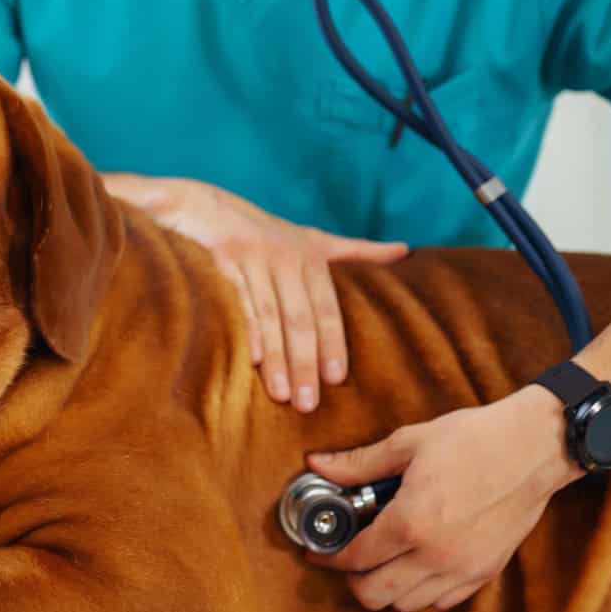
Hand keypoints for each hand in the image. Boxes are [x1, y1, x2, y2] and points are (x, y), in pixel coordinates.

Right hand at [103, 173, 407, 411]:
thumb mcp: (313, 239)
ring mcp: (252, 260)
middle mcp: (284, 258)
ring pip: (269, 317)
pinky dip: (246, 332)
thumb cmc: (266, 233)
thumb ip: (356, 251)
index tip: (335, 379)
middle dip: (305, 362)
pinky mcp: (221, 262)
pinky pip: (237, 304)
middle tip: (308, 403)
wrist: (206, 207)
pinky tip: (251, 362)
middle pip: (299, 318)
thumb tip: (405, 251)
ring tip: (282, 395)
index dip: (332, 343)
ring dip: (276, 358)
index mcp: (309, 257)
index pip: (325, 308)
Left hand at [303, 386, 583, 611]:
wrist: (535, 447)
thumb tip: (317, 464)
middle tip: (347, 558)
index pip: (355, 559)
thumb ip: (359, 463)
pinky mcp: (486, 572)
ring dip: (386, 589)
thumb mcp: (409, 443)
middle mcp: (436, 555)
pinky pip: (442, 601)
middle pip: (375, 595)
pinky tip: (414, 565)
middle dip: (352, 580)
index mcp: (412, 522)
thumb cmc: (474, 439)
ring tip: (380, 561)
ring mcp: (464, 569)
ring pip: (408, 605)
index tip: (317, 553)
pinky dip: (420, 592)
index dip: (328, 558)